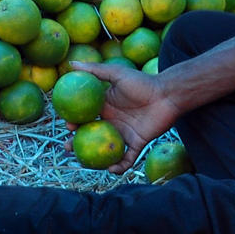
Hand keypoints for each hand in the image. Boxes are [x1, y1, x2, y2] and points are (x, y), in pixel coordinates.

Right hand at [66, 59, 182, 167]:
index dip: (74, 122)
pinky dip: (120, 166)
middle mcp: (112, 121)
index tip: (68, 126)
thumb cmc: (143, 82)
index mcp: (105, 106)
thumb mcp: (117, 74)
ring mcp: (124, 133)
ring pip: (105, 149)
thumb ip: (95, 70)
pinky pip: (127, 158)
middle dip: (76, 143)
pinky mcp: (137, 142)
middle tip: (68, 147)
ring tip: (84, 162)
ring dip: (94, 158)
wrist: (167, 95)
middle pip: (90, 135)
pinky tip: (111, 169)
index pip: (84, 116)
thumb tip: (71, 64)